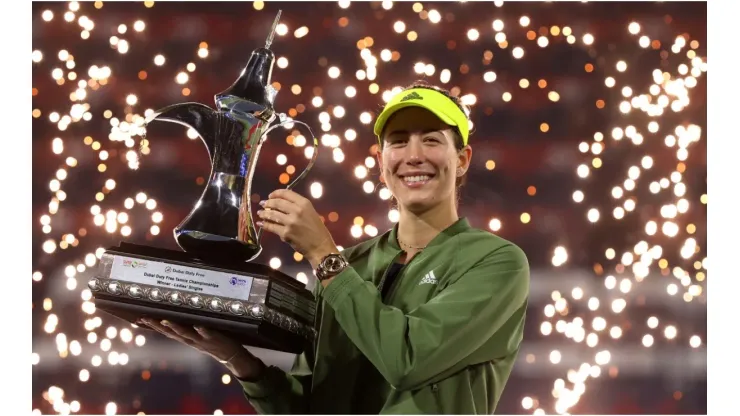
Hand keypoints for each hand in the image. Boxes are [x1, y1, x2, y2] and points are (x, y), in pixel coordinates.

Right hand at [138, 318, 263, 379]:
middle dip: (158, 326)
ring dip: (176, 328)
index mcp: (187, 339)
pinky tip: (198, 325)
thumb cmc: (215, 343)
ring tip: (166, 320)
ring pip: (187, 334)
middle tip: (146, 318)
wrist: (232, 356)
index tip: (140, 318)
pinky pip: (208, 333)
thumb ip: (189, 329)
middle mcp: (192, 340)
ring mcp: (202, 340)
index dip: (153, 326)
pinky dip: (203, 330)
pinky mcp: (215, 338)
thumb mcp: (198, 337)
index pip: (167, 331)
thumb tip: (179, 318)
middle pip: (172, 333)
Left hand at [256, 189, 338, 267]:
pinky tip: (261, 223)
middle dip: (267, 203)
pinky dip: (264, 224)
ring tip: (260, 213)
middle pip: (277, 203)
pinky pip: (271, 227)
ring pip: (272, 214)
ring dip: (264, 213)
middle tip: (263, 204)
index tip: (270, 196)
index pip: (286, 194)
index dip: (275, 193)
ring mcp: (290, 222)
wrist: (320, 246)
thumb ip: (298, 206)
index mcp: (304, 204)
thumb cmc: (317, 230)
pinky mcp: (285, 234)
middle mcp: (297, 211)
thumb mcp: (310, 213)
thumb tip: (281, 203)